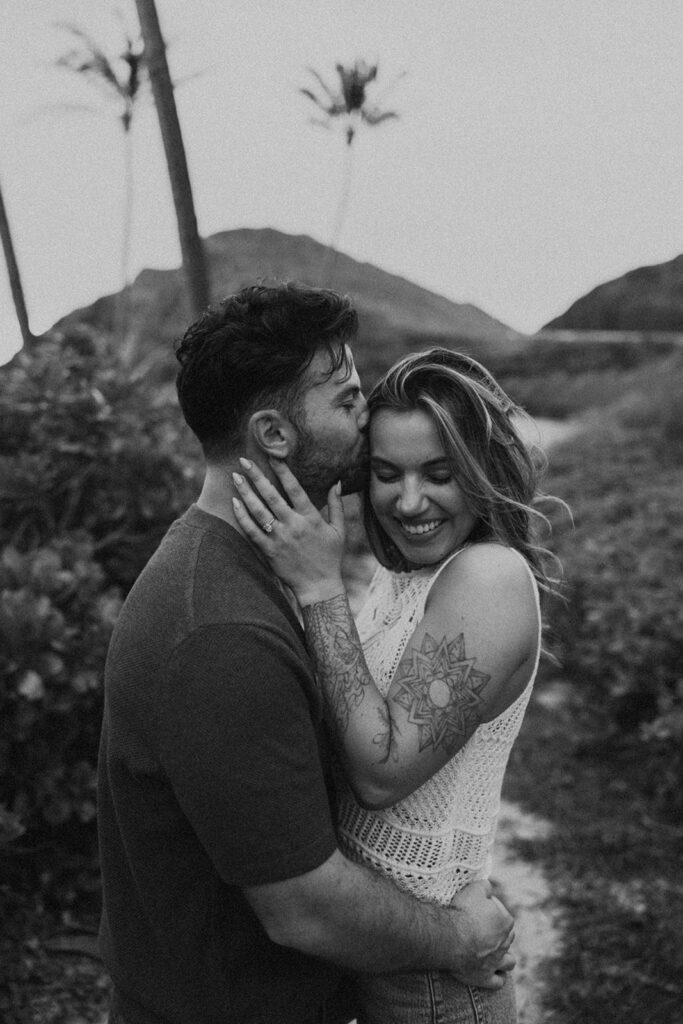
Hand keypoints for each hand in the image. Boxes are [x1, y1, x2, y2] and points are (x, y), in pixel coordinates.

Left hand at [231, 457, 346, 605]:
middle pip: (272, 496)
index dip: (282, 471)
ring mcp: (280, 539)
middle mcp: (294, 525)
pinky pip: (252, 531)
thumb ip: (336, 505)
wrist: (319, 587)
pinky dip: (242, 517)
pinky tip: (235, 503)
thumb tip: (337, 482)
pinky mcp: (269, 552)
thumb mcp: (338, 530)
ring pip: (259, 511)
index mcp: (310, 518)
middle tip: (243, 460)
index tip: (272, 455)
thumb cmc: (330, 557)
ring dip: (246, 493)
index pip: (295, 488)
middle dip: (257, 476)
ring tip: (235, 477)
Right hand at [448, 879, 515, 989]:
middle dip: (498, 932)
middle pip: (507, 937)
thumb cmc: (462, 912)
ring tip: (493, 953)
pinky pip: (498, 982)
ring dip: (505, 957)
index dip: (489, 909)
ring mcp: (496, 962)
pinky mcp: (485, 977)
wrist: (450, 937)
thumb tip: (489, 888)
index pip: (502, 913)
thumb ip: (485, 886)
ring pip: (509, 961)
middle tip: (481, 928)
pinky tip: (492, 973)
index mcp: (505, 921)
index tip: (476, 907)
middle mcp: (504, 943)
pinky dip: (497, 978)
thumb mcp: (474, 889)